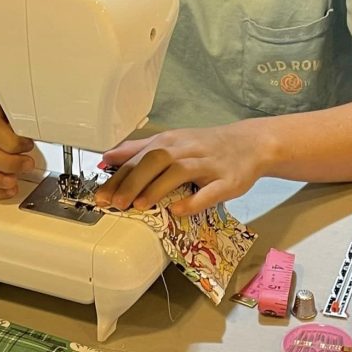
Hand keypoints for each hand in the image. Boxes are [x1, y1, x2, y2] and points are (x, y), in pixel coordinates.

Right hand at [0, 88, 35, 199]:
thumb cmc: (11, 108)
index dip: (11, 142)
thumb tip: (40, 133)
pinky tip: (7, 189)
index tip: (28, 145)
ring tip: (13, 181)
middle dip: (5, 163)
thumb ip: (26, 118)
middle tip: (26, 165)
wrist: (0, 109)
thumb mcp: (21, 104)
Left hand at [93, 123, 265, 215]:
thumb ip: (138, 149)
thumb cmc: (205, 146)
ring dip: (157, 188)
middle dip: (132, 181)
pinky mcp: (227, 180)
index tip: (101, 194)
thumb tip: (106, 158)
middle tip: (115, 203)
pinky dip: (193, 200)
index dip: (118, 175)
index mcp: (170, 141)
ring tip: (138, 205)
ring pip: (179, 171)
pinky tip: (178, 210)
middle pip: (155, 160)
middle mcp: (186, 149)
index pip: (139, 157)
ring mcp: (208, 164)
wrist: (250, 144)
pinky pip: (210, 191)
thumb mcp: (171, 141)